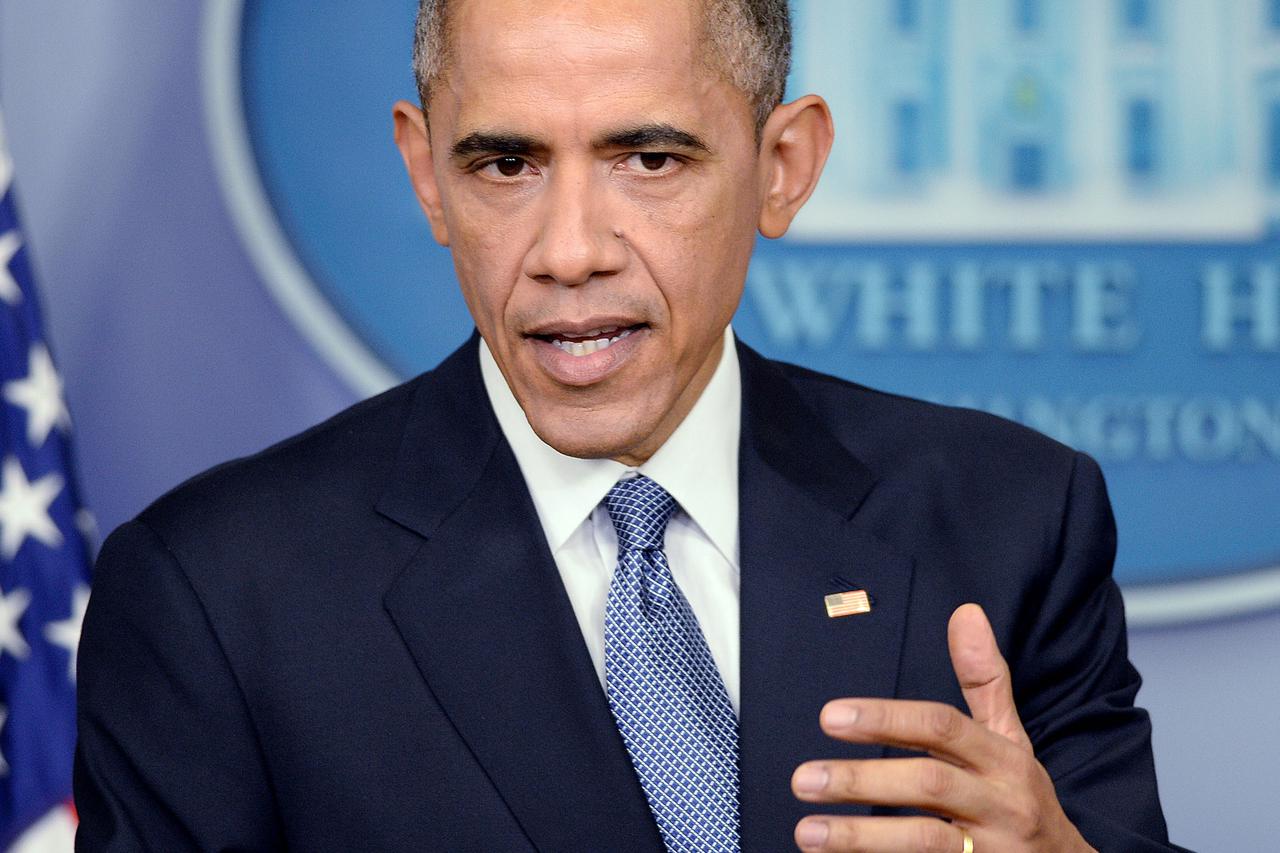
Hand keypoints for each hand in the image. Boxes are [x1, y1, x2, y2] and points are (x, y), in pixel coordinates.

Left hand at [790, 604, 1095, 851]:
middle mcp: (1000, 803)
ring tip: (807, 831)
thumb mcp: (1012, 739)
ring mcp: (992, 851)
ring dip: (862, 837)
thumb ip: (984, 680)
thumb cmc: (1022, 798)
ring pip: (925, 842)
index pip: (941, 727)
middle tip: (802, 778)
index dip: (885, 718)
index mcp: (1003, 759)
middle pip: (929, 784)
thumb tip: (965, 611)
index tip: (829, 717)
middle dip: (862, 781)